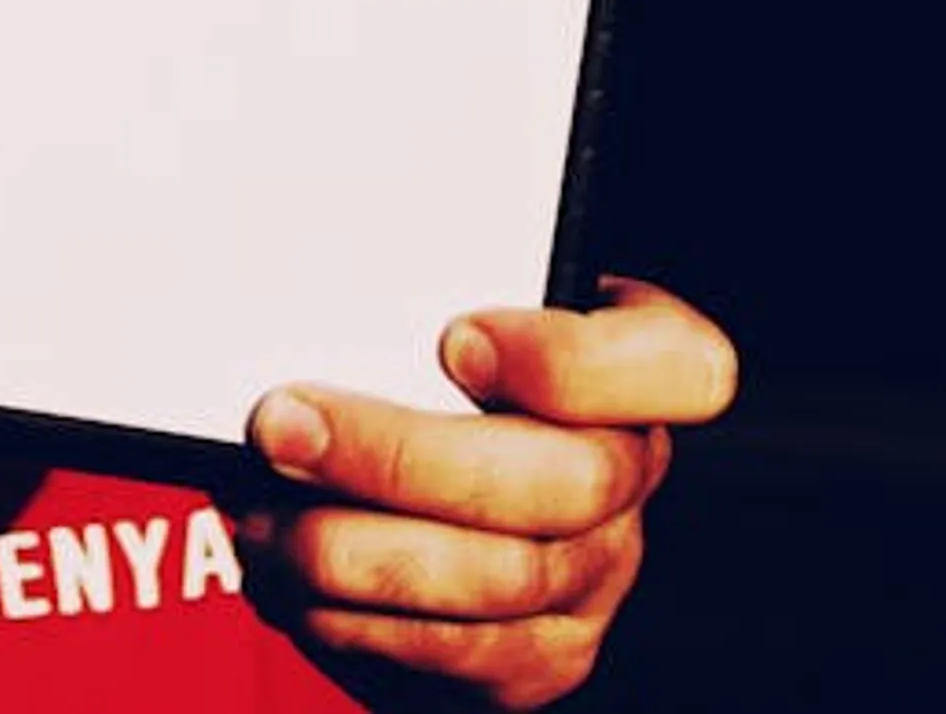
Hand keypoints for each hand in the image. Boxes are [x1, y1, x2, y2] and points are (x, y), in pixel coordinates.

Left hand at [241, 277, 736, 708]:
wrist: (435, 484)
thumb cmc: (430, 359)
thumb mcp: (443, 297)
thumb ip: (418, 287)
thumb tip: (308, 289)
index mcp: (644, 367)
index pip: (684, 370)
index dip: (574, 363)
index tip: (455, 340)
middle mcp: (633, 475)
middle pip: (567, 484)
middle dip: (403, 457)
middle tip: (282, 423)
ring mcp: (594, 577)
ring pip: (501, 583)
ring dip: (357, 548)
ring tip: (261, 507)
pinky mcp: (536, 658)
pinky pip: (453, 655)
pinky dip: (352, 616)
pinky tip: (284, 571)